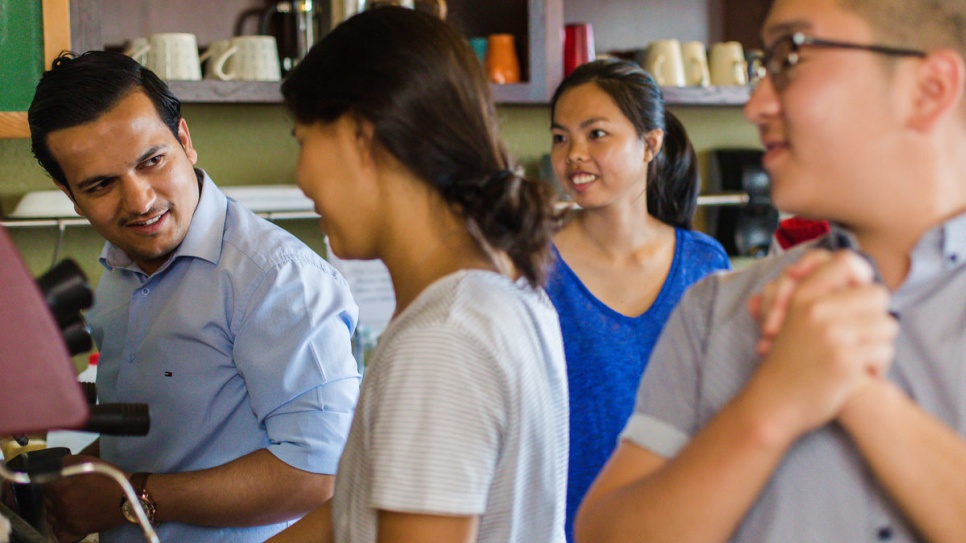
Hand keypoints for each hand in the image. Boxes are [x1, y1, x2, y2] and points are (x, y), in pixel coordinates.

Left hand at [42, 455, 127, 541]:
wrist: (128, 498)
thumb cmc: (110, 478)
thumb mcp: (89, 461)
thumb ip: (65, 462)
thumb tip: (52, 465)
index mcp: (62, 489)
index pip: (42, 483)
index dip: (50, 478)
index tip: (59, 478)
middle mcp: (61, 507)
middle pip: (45, 499)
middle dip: (54, 492)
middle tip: (69, 487)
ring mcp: (67, 522)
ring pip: (50, 515)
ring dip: (56, 508)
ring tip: (72, 501)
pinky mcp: (75, 532)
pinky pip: (58, 532)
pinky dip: (60, 526)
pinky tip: (67, 518)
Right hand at [747, 250, 897, 436]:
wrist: (774, 402)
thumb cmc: (786, 361)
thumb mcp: (787, 316)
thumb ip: (809, 292)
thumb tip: (835, 267)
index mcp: (804, 295)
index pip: (848, 261)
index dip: (861, 275)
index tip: (855, 294)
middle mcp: (817, 309)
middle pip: (878, 294)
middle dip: (876, 316)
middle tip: (861, 334)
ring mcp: (832, 333)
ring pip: (887, 324)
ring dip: (879, 343)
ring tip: (859, 356)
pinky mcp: (846, 359)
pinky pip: (885, 351)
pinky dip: (878, 365)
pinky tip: (859, 373)